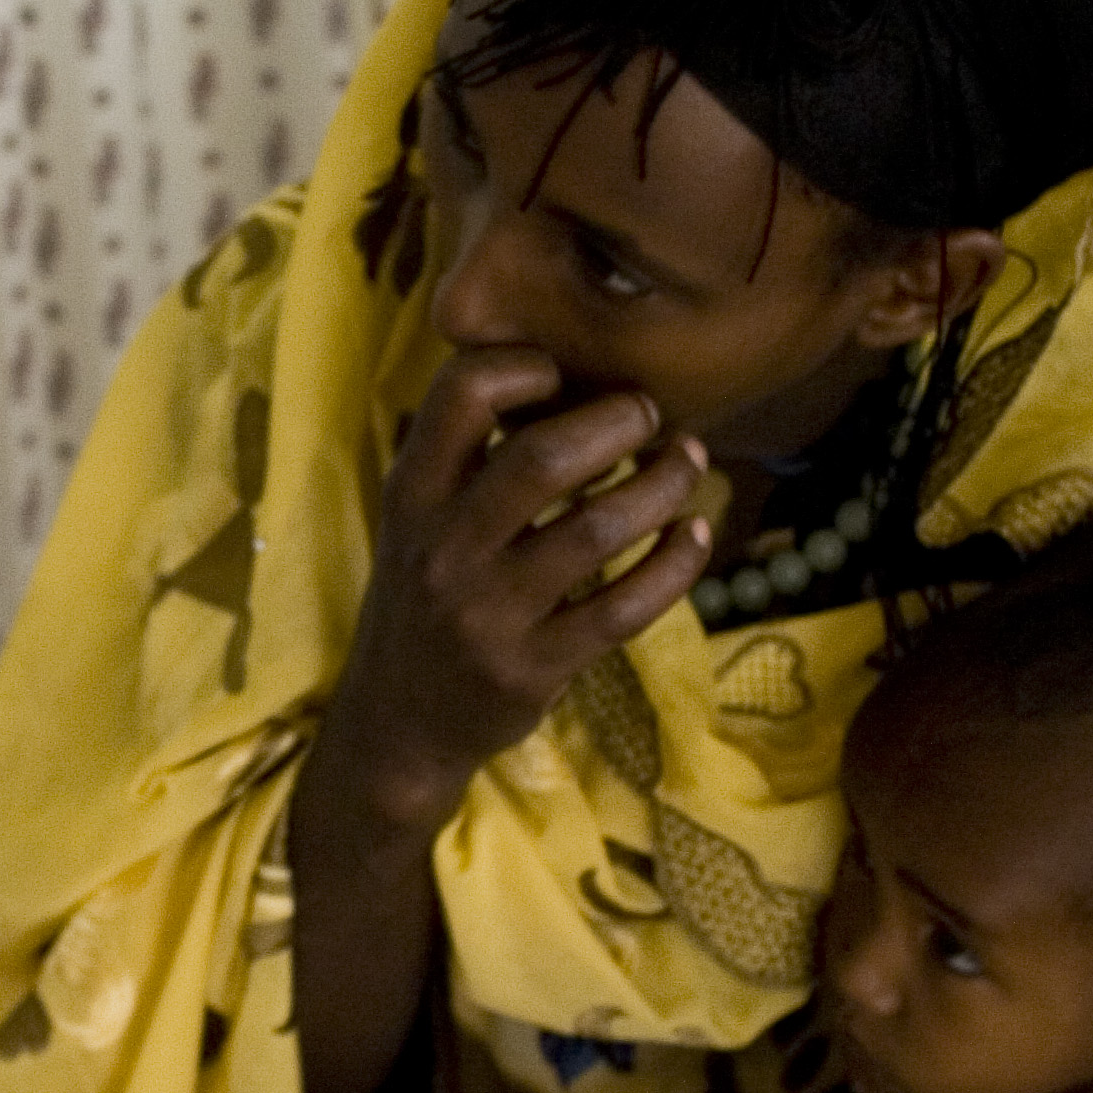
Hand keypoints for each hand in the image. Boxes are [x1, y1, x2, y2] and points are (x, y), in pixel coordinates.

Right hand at [316, 345, 711, 833]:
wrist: (397, 726)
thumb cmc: (425, 600)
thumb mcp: (416, 523)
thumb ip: (469, 460)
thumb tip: (573, 377)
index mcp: (411, 496)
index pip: (460, 396)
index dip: (522, 366)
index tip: (562, 374)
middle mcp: (444, 549)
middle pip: (544, 458)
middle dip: (617, 421)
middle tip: (651, 414)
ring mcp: (489, 614)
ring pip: (598, 529)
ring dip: (663, 485)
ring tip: (688, 463)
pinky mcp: (533, 668)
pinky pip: (624, 607)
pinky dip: (675, 564)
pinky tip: (695, 535)